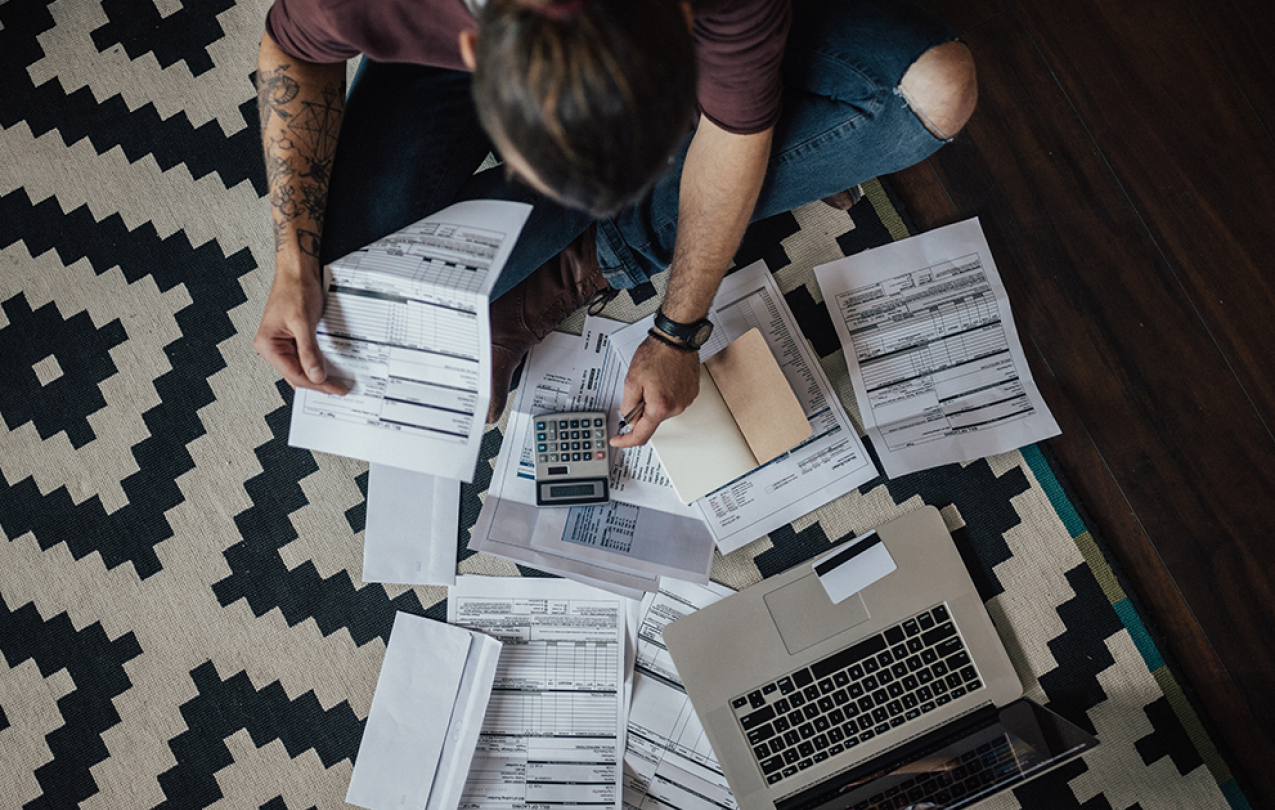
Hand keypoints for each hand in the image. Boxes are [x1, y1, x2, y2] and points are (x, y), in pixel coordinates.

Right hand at [253, 265, 346, 394]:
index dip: (317, 384)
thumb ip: (309, 351)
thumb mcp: (303, 322)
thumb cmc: (295, 289)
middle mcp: (272, 346)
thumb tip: (316, 375)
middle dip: (318, 382)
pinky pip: (305, 356)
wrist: (298, 270)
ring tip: (336, 382)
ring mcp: (282, 343)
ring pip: (301, 367)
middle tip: (338, 390)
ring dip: (318, 374)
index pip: (294, 374)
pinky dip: (317, 362)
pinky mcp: (293, 338)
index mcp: (268, 344)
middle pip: (297, 374)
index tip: (335, 389)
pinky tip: (330, 367)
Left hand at [609, 337, 699, 447]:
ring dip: (654, 400)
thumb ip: (628, 405)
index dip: (626, 440)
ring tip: (654, 379)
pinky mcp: (691, 394)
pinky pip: (673, 401)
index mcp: (660, 406)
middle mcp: (676, 407)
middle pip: (651, 420)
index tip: (618, 440)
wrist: (676, 339)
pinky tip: (664, 378)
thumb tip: (629, 419)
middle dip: (641, 408)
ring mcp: (685, 401)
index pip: (641, 435)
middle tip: (640, 387)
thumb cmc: (657, 354)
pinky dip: (665, 394)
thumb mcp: (631, 380)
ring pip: (662, 410)